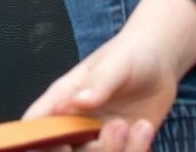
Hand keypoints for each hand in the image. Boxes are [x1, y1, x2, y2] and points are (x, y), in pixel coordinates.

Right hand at [23, 0, 195, 151]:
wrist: (159, 61)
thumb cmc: (130, 53)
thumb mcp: (117, 62)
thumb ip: (99, 82)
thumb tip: (78, 101)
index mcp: (62, 98)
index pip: (36, 125)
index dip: (38, 140)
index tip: (63, 143)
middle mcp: (75, 122)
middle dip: (93, 150)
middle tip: (117, 127)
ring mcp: (97, 136)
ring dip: (118, 151)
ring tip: (139, 125)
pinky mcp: (121, 146)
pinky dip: (136, 151)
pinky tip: (145, 128)